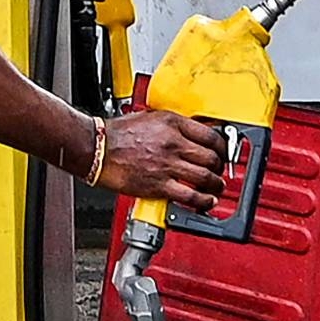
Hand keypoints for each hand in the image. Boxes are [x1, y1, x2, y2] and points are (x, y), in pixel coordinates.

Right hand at [97, 111, 226, 210]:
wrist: (96, 148)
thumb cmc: (117, 134)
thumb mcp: (150, 118)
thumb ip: (172, 125)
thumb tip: (190, 133)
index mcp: (172, 123)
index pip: (210, 135)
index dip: (222, 146)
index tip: (222, 152)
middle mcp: (173, 143)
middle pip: (212, 157)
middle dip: (220, 166)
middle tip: (219, 170)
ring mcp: (167, 165)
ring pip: (205, 177)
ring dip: (215, 184)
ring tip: (216, 187)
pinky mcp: (159, 185)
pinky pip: (190, 196)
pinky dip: (203, 201)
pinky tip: (206, 202)